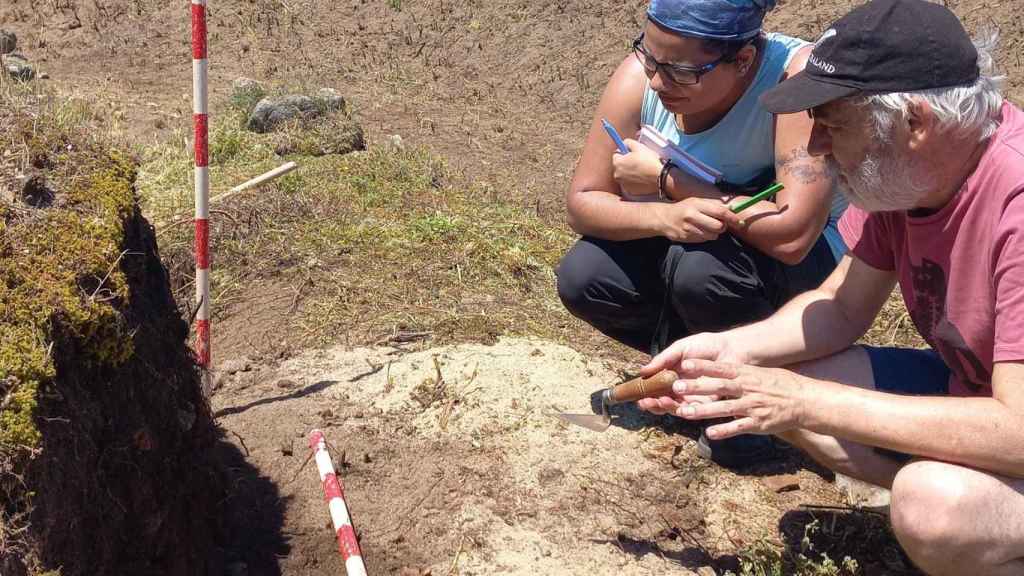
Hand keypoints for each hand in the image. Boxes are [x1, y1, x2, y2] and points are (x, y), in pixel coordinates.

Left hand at [611, 139, 661, 196]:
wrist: (660, 177)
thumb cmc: (649, 161)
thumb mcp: (639, 146)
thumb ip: (628, 142)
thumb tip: (624, 144)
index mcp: (617, 163)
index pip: (616, 154)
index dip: (624, 152)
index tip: (631, 152)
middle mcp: (617, 175)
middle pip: (620, 166)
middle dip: (627, 163)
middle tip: (639, 161)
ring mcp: (623, 184)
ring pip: (625, 175)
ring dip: (630, 172)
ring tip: (643, 169)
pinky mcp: (630, 191)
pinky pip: (631, 183)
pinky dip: (635, 180)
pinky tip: (644, 178)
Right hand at [637, 332, 746, 414]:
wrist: (731, 350)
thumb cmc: (706, 346)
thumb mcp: (680, 349)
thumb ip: (663, 359)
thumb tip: (642, 371)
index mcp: (670, 375)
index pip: (653, 388)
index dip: (644, 393)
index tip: (637, 394)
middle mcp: (678, 389)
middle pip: (660, 401)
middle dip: (651, 404)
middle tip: (645, 402)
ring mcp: (690, 397)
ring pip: (672, 408)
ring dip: (662, 408)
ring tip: (659, 401)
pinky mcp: (704, 404)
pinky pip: (690, 411)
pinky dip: (680, 410)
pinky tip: (675, 405)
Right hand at [657, 197, 740, 242]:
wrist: (664, 218)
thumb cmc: (684, 208)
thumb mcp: (697, 201)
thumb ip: (713, 204)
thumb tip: (731, 208)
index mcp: (697, 205)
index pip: (720, 211)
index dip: (732, 217)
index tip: (739, 222)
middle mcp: (692, 216)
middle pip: (718, 226)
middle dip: (723, 227)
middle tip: (721, 224)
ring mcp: (689, 229)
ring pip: (713, 235)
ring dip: (715, 233)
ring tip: (707, 227)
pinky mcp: (687, 238)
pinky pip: (704, 240)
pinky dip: (706, 236)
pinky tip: (699, 231)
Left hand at [671, 359, 808, 439]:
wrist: (805, 401)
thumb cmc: (779, 384)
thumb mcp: (759, 372)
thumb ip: (739, 372)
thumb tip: (717, 369)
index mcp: (747, 374)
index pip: (721, 368)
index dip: (702, 366)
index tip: (684, 364)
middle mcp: (747, 389)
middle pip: (718, 387)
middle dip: (696, 387)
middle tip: (676, 387)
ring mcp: (752, 406)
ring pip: (724, 408)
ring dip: (703, 411)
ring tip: (684, 413)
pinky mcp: (758, 423)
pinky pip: (738, 427)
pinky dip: (723, 431)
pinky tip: (709, 433)